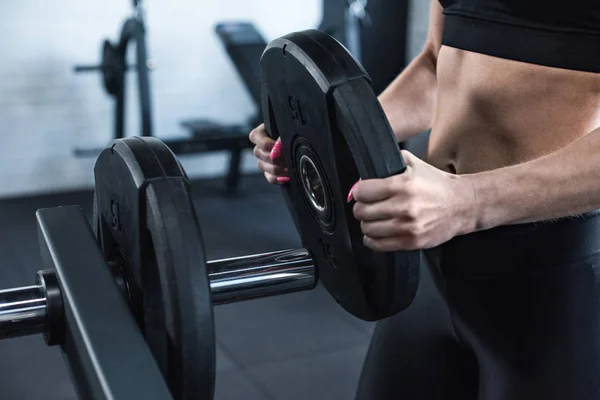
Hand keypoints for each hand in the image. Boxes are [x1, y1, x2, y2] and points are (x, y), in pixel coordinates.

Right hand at [249, 124, 288, 183]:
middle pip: (259, 153)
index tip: (279, 146)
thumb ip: (282, 135)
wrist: (300, 143)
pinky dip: (278, 178)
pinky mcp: (270, 172)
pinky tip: (287, 176)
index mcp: (261, 133)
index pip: (254, 137)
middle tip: (287, 157)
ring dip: (278, 168)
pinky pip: (270, 177)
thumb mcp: (288, 129)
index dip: (266, 143)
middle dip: (274, 157)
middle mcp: (260, 147)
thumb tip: (278, 145)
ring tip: (290, 167)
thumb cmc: (293, 133)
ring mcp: (263, 160)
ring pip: (263, 166)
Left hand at [350, 150, 476, 250]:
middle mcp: (404, 206)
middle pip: (362, 212)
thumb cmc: (436, 184)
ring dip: (367, 224)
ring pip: (368, 229)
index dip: (358, 192)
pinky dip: (372, 240)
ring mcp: (408, 226)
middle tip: (366, 206)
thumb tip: (364, 176)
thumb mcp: (414, 164)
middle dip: (361, 208)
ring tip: (373, 219)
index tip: (362, 192)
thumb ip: (389, 162)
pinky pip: (379, 245)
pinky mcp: (412, 242)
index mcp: (402, 185)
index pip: (362, 192)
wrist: (463, 205)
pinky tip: (376, 233)